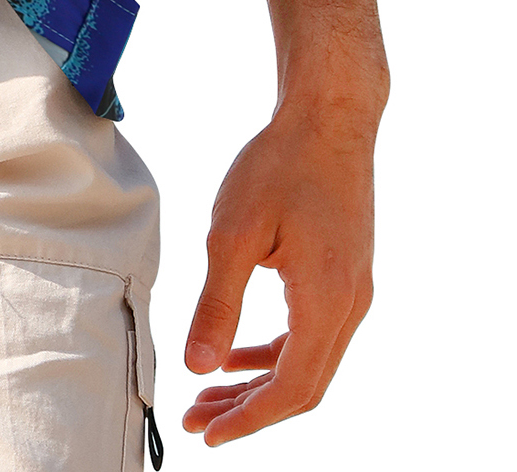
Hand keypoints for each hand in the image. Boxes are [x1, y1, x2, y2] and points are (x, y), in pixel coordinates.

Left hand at [182, 93, 378, 444]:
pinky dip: (275, 352)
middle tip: (199, 421)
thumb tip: (199, 366)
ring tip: (209, 393)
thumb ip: (218, 304)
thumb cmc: (280, 165)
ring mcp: (353, 294)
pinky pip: (313, 335)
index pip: (292, 389)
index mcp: (325, 302)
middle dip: (250, 410)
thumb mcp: (234, 233)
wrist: (328, 119)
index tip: (208, 433)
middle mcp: (349, 307)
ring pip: (309, 363)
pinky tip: (236, 353)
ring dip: (260, 383)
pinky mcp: (345, 277)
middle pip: (303, 387)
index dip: (248, 420)